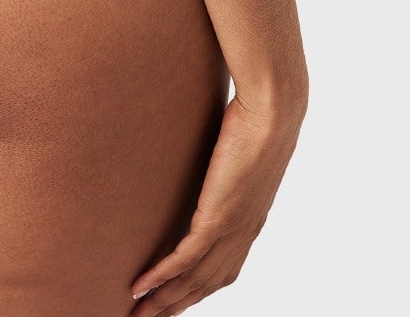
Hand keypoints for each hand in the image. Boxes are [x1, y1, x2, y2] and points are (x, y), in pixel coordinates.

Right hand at [130, 90, 305, 312]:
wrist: (274, 113)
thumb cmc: (261, 117)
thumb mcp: (244, 148)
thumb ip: (228, 160)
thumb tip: (211, 148)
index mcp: (250, 222)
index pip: (222, 271)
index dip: (197, 290)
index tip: (174, 301)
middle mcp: (242, 234)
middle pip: (204, 285)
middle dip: (174, 306)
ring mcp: (231, 229)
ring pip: (193, 279)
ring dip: (163, 301)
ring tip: (136, 315)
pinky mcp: (217, 218)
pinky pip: (185, 258)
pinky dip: (161, 277)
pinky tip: (141, 288)